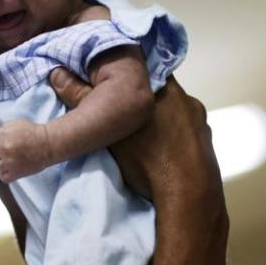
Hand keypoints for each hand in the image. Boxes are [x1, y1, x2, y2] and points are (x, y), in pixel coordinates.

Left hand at [0, 119, 54, 183]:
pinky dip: (7, 174)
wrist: (48, 144)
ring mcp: (8, 162)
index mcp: (2, 135)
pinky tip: (13, 169)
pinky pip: (3, 177)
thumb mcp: (16, 124)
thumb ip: (3, 129)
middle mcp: (3, 149)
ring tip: (16, 159)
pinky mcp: (15, 173)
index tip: (8, 142)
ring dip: (5, 163)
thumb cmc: (34, 133)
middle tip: (13, 151)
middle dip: (2, 151)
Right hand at [48, 67, 228, 264]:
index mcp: (163, 86)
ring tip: (140, 135)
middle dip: (139, 98)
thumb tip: (58, 74)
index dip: (124, 74)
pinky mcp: (207, 142)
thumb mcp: (105, 128)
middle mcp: (186, 98)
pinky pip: (185, 130)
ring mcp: (200, 120)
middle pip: (156, 89)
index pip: (141, 68)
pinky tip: (160, 149)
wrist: (187, 196)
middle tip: (120, 111)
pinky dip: (172, 135)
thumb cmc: (147, 158)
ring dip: (158, 118)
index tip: (110, 83)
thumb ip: (81, 98)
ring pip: (172, 110)